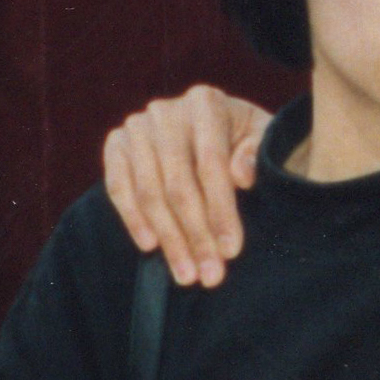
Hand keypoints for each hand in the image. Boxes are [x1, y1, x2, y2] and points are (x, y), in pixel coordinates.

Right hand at [100, 86, 269, 285]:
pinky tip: (151, 247)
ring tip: (187, 274)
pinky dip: (133, 219)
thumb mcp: (262, 139)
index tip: (231, 251)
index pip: (211, 164)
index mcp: (206, 103)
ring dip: (169, 239)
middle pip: (178, 184)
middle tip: (209, 275)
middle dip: (196, 236)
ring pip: (149, 192)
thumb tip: (241, 177)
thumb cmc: (243, 139)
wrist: (211, 127)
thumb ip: (258, 154)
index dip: (221, 211)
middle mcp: (166, 111)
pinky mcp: (116, 144)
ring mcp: (137, 128)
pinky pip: (119, 188)